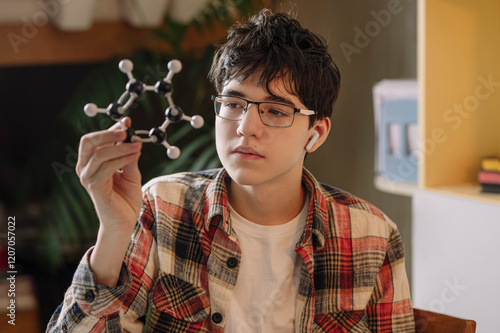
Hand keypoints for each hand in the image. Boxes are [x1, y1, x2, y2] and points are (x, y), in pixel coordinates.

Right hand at [76, 117, 142, 235]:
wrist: (124, 222)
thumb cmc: (126, 198)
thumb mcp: (131, 173)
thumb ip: (130, 157)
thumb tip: (133, 139)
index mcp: (91, 163)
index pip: (94, 140)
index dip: (110, 129)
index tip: (127, 122)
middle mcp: (85, 169)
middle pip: (88, 142)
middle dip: (108, 133)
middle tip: (127, 131)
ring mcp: (88, 178)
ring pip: (100, 153)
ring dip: (121, 147)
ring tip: (137, 146)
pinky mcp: (95, 187)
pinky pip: (106, 167)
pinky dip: (121, 158)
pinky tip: (134, 156)